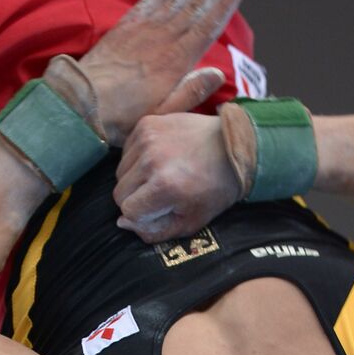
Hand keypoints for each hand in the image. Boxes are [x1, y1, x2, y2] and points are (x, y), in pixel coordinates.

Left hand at [78, 0, 243, 144]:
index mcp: (175, 63)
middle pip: (195, 5)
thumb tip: (218, 73)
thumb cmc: (123, 117)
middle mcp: (162, 40)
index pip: (206, 27)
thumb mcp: (162, 114)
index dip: (223, 6)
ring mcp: (143, 30)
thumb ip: (191, 93)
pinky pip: (150, 1)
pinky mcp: (126, 27)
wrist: (81, 103)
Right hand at [113, 113, 241, 241]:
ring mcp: (147, 138)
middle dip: (136, 199)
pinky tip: (160, 159)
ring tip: (161, 176)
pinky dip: (137, 159)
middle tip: (159, 194)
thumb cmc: (215, 189)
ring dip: (135, 179)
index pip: (127, 210)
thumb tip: (123, 223)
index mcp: (164, 187)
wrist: (234, 146)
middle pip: (119, 192)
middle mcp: (151, 160)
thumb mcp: (191, 222)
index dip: (141, 215)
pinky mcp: (147, 123)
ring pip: (121, 172)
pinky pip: (127, 151)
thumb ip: (155, 231)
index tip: (158, 210)